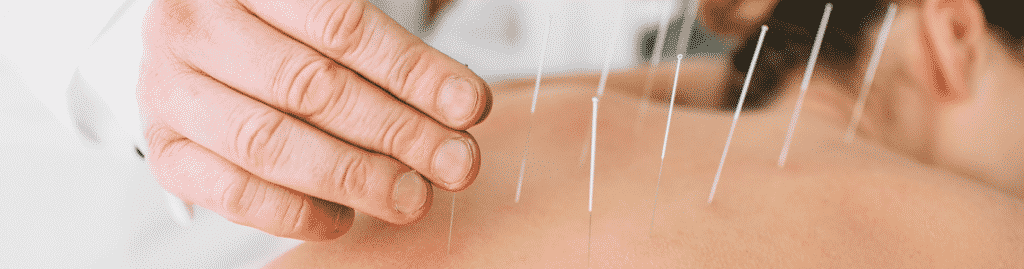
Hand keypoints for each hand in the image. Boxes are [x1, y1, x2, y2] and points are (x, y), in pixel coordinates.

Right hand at [138, 0, 490, 239]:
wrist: (202, 48)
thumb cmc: (282, 31)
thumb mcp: (323, 16)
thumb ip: (385, 51)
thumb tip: (460, 107)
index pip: (341, 24)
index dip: (412, 70)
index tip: (468, 106)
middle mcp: (195, 26)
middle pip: (310, 86)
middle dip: (396, 131)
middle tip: (455, 162)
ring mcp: (169, 89)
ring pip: (269, 142)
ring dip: (354, 177)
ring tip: (412, 195)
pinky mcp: (165, 149)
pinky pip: (231, 192)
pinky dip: (295, 212)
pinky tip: (345, 217)